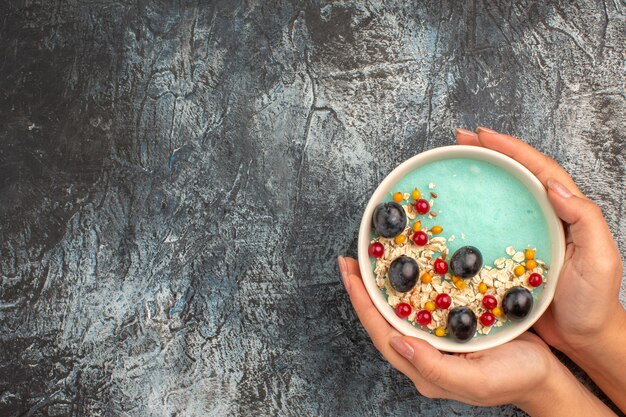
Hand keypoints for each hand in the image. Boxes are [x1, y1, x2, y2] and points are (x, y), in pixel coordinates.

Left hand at [338, 256, 612, 414]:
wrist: (545, 375)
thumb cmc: (514, 379)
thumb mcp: (476, 380)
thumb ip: (434, 367)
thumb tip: (396, 343)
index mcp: (422, 366)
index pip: (381, 332)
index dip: (362, 304)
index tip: (349, 275)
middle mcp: (422, 351)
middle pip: (383, 318)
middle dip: (364, 289)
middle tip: (350, 260)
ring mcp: (435, 337)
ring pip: (398, 308)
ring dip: (381, 284)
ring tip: (369, 259)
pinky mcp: (450, 324)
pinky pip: (421, 301)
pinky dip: (408, 283)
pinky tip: (406, 266)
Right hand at [455, 127, 625, 351]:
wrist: (582, 337)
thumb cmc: (594, 301)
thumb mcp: (599, 259)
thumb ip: (584, 220)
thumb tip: (553, 186)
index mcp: (565, 211)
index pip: (538, 168)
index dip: (511, 148)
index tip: (482, 136)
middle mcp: (544, 217)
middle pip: (517, 174)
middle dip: (489, 152)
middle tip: (460, 140)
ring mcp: (526, 234)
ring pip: (501, 196)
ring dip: (480, 176)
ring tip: (454, 163)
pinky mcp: (510, 253)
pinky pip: (489, 226)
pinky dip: (472, 213)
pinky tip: (454, 213)